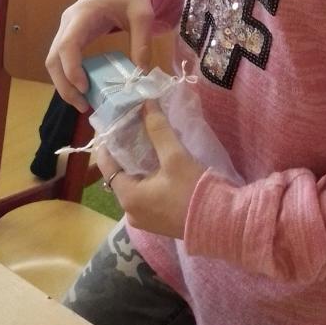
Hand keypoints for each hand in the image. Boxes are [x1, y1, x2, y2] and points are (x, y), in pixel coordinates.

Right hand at [45, 0, 156, 110]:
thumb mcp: (142, 15)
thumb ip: (142, 41)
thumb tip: (141, 73)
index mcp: (83, 14)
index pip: (68, 44)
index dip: (71, 68)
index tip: (84, 88)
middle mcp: (68, 23)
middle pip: (53, 58)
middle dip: (64, 85)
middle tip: (83, 105)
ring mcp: (65, 30)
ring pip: (53, 61)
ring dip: (63, 84)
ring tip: (83, 103)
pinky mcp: (70, 36)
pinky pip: (61, 60)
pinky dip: (68, 76)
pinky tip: (83, 90)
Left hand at [95, 101, 204, 238]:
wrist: (220, 222)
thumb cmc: (193, 190)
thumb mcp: (175, 156)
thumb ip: (158, 129)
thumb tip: (146, 103)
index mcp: (128, 197)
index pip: (106, 165)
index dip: (108, 143)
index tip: (114, 124)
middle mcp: (130, 211)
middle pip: (119, 175)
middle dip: (125, 152)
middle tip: (134, 129)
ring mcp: (143, 219)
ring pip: (133, 185)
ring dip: (138, 166)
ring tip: (147, 143)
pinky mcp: (157, 222)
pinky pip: (144, 195)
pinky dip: (147, 179)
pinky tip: (159, 165)